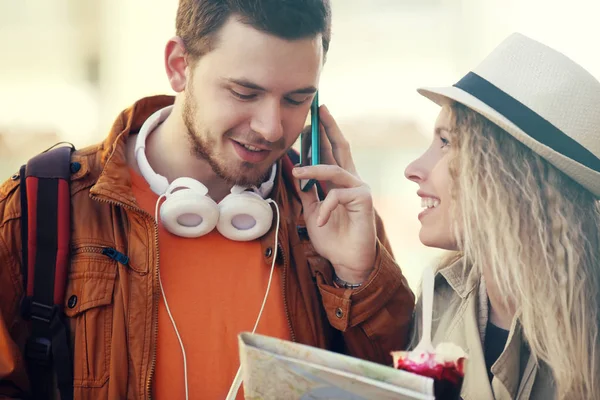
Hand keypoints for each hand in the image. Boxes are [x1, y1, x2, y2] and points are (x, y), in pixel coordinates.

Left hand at [292, 105, 376, 283]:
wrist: (346, 261)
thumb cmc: (332, 236)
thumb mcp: (312, 211)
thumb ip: (306, 191)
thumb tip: (293, 169)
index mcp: (339, 181)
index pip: (330, 152)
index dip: (322, 135)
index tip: (311, 119)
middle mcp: (351, 180)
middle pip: (340, 147)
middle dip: (329, 128)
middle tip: (319, 109)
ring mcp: (359, 188)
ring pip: (335, 169)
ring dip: (314, 169)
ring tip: (298, 172)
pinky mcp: (363, 199)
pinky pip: (337, 195)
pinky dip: (324, 208)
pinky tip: (320, 220)